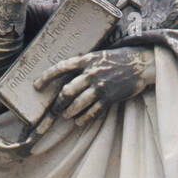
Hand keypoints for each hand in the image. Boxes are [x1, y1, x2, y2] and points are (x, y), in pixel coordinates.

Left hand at [34, 47, 156, 129]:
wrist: (141, 64)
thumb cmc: (118, 59)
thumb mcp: (98, 56)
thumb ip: (84, 65)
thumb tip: (67, 75)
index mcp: (86, 60)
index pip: (61, 68)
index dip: (47, 77)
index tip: (36, 86)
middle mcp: (91, 73)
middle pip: (67, 91)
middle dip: (58, 103)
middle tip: (54, 110)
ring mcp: (100, 86)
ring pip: (78, 104)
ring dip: (70, 112)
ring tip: (67, 115)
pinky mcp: (109, 98)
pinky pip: (92, 112)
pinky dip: (84, 119)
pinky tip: (79, 122)